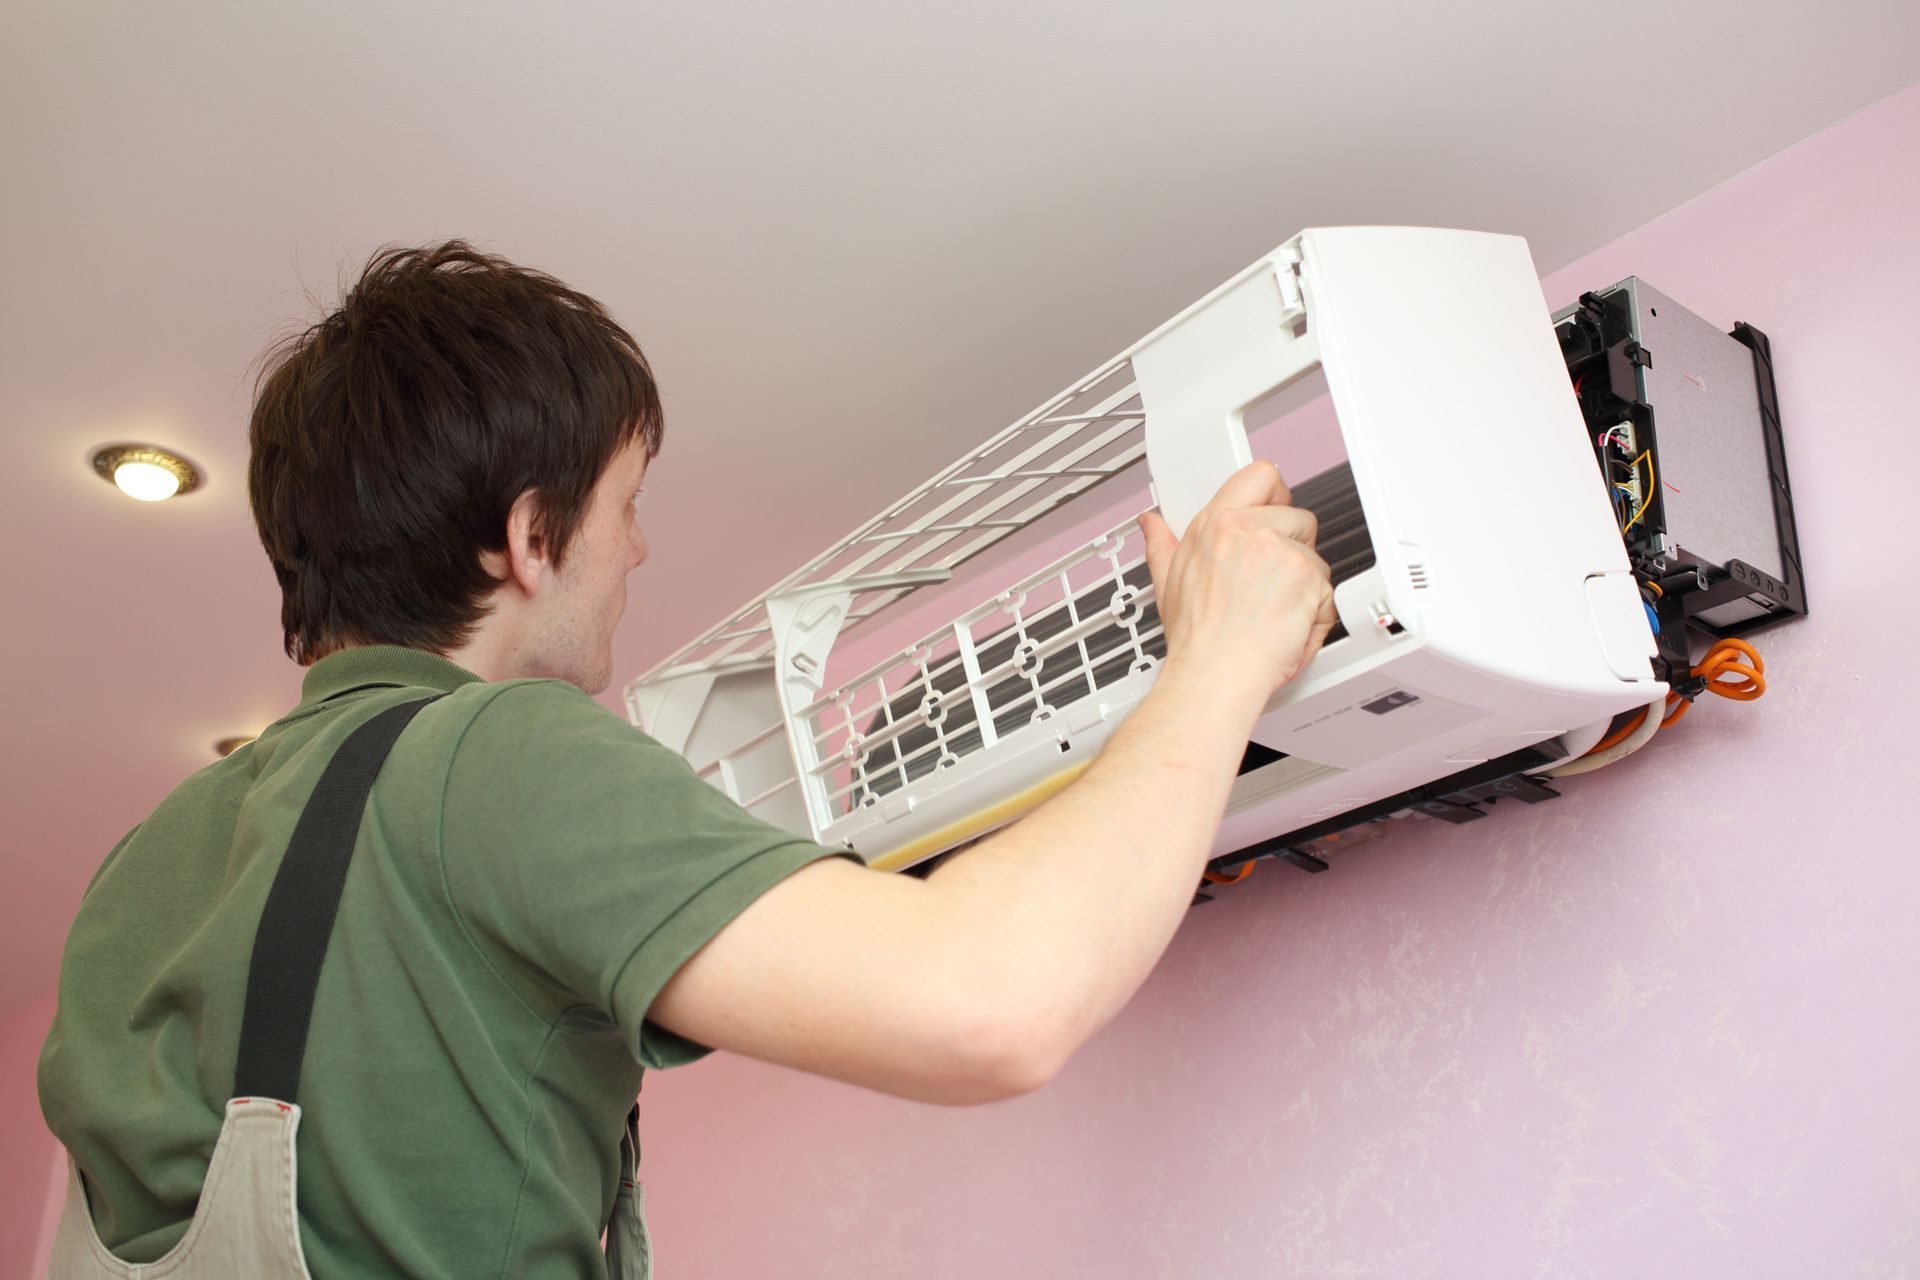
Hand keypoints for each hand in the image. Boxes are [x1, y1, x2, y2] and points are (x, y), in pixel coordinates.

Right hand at [1138, 460, 1338, 699]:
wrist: (1216, 673)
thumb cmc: (1198, 638)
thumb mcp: (1167, 583)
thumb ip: (1162, 544)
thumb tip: (1151, 523)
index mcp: (1215, 526)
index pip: (1259, 476)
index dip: (1273, 494)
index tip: (1274, 508)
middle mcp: (1248, 531)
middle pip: (1296, 516)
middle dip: (1292, 546)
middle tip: (1271, 581)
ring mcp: (1281, 551)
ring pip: (1314, 555)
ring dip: (1304, 583)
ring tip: (1274, 610)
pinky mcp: (1307, 576)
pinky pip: (1327, 589)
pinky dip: (1315, 612)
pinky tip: (1288, 625)